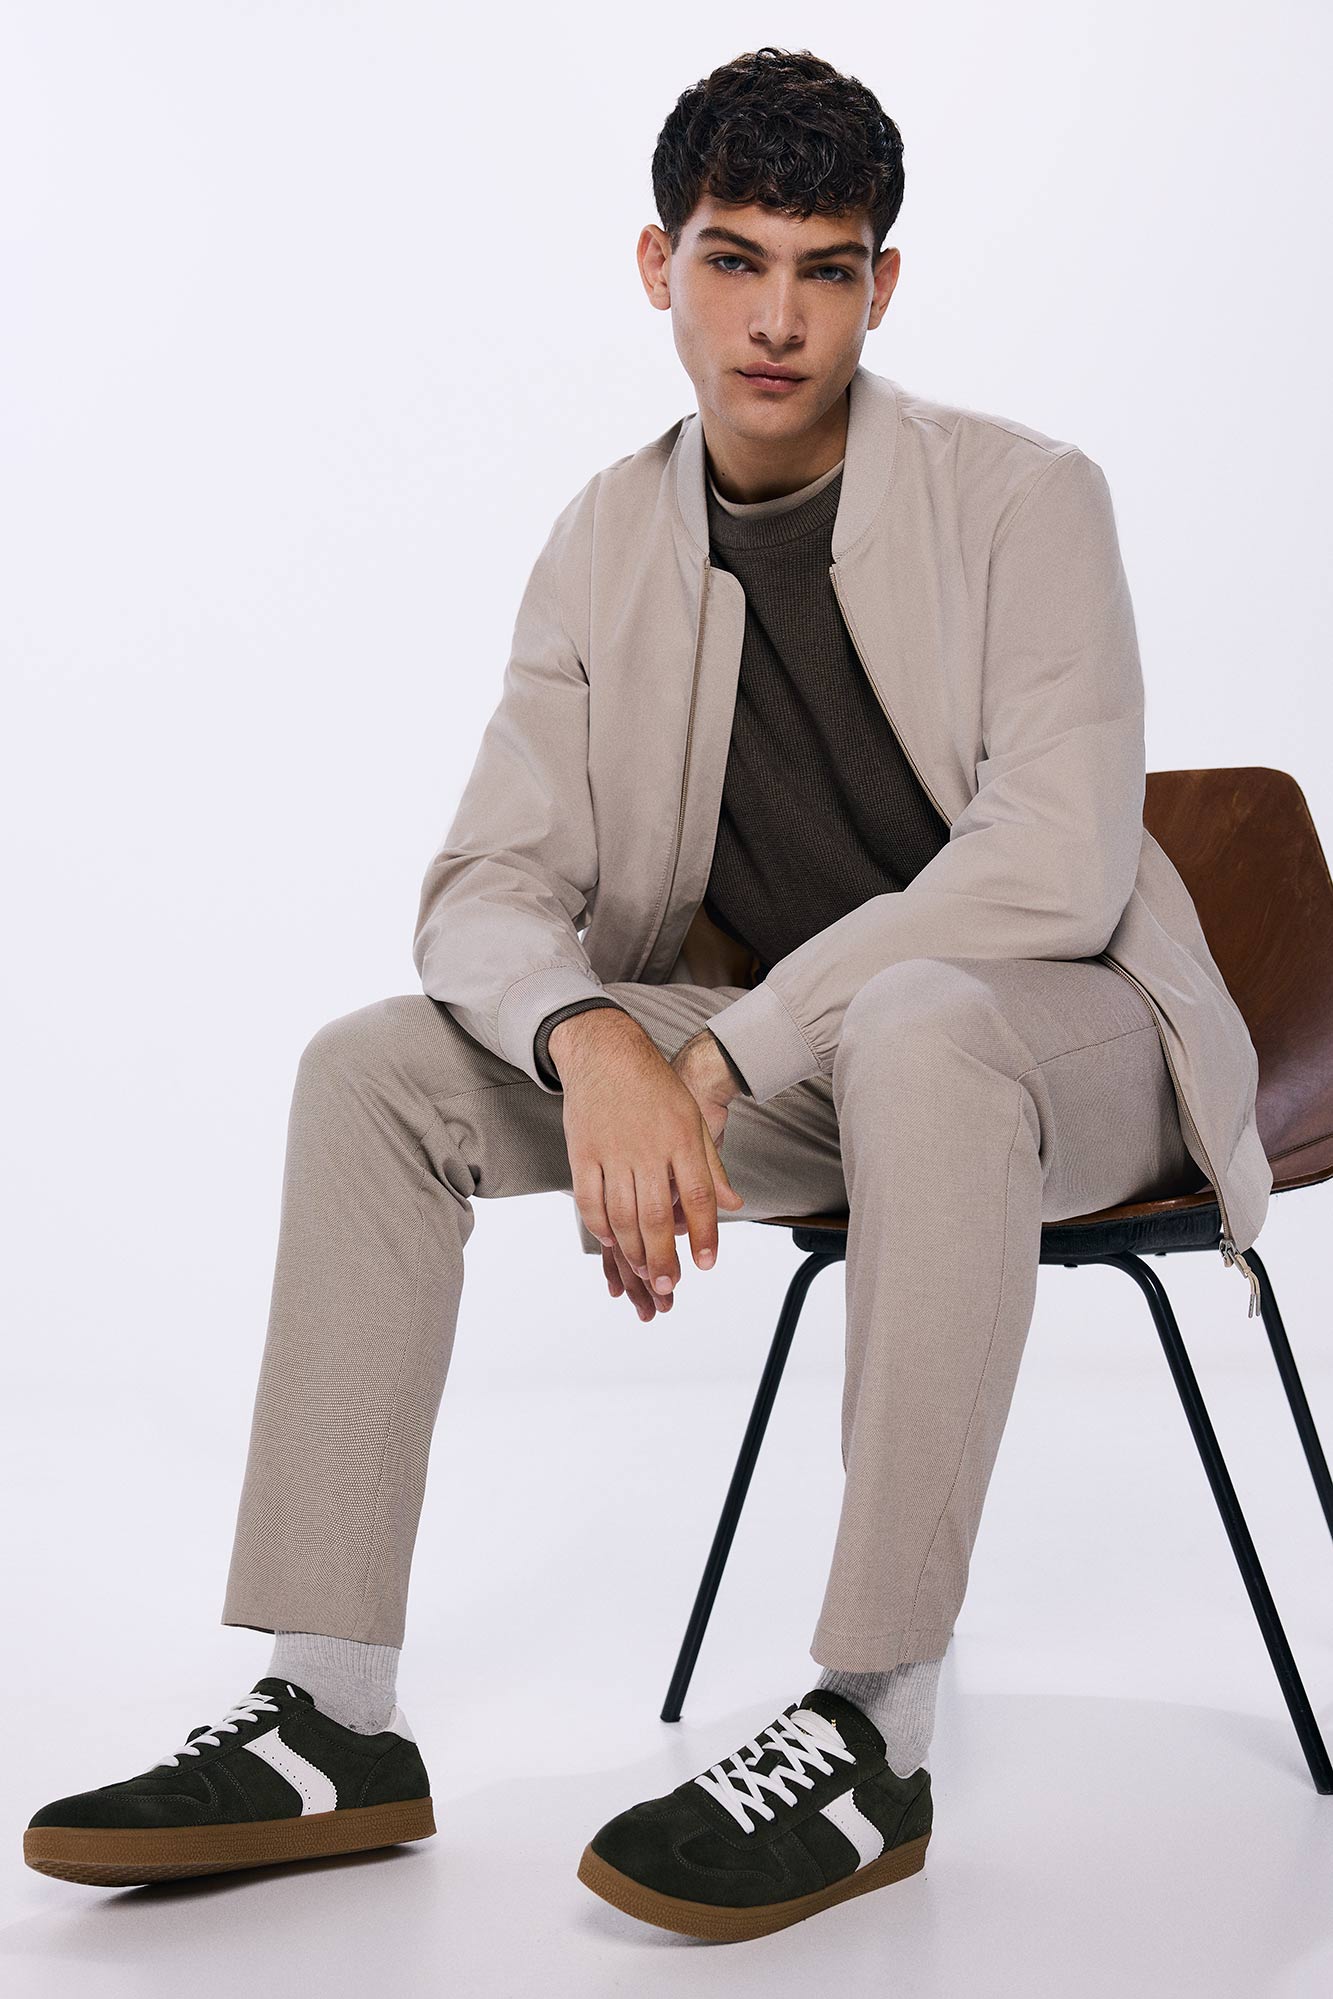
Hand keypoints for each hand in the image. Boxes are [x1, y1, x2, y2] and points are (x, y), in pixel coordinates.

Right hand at [550, 1010, 744, 1317]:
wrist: (605, 1050)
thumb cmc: (654, 1086)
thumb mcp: (692, 1118)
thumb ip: (710, 1166)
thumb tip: (735, 1204)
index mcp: (681, 1138)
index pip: (697, 1195)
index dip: (703, 1233)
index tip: (706, 1264)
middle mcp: (648, 1147)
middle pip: (656, 1214)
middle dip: (663, 1256)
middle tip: (670, 1285)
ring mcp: (612, 1150)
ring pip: (622, 1215)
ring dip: (633, 1250)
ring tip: (645, 1273)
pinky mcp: (582, 1151)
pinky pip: (589, 1200)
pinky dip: (600, 1227)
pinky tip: (612, 1242)